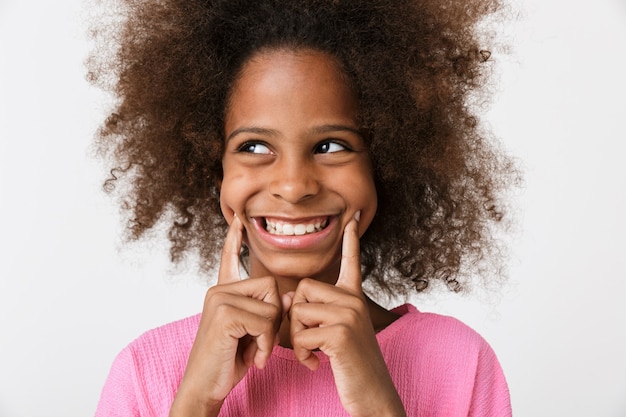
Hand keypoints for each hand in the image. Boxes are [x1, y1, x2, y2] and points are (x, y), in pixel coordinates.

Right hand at [170, 215, 282, 416]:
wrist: (205, 387)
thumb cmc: (228, 361)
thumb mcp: (253, 334)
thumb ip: (267, 312)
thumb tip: (287, 295)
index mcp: (223, 292)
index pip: (230, 259)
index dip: (234, 239)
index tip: (238, 220)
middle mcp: (219, 290)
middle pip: (270, 286)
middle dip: (274, 319)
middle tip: (259, 343)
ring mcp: (220, 299)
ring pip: (271, 306)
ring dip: (270, 336)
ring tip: (255, 352)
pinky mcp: (224, 314)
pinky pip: (265, 321)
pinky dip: (266, 344)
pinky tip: (253, 357)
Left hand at [288, 214, 406, 416]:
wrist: (372, 394)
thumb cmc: (351, 365)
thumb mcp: (335, 333)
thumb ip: (316, 312)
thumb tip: (289, 297)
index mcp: (353, 299)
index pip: (351, 263)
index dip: (350, 241)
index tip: (352, 217)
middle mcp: (353, 301)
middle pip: (303, 290)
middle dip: (295, 317)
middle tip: (308, 340)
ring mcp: (349, 315)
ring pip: (298, 311)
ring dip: (296, 338)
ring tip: (313, 354)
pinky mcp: (341, 334)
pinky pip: (301, 335)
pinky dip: (301, 354)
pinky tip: (315, 365)